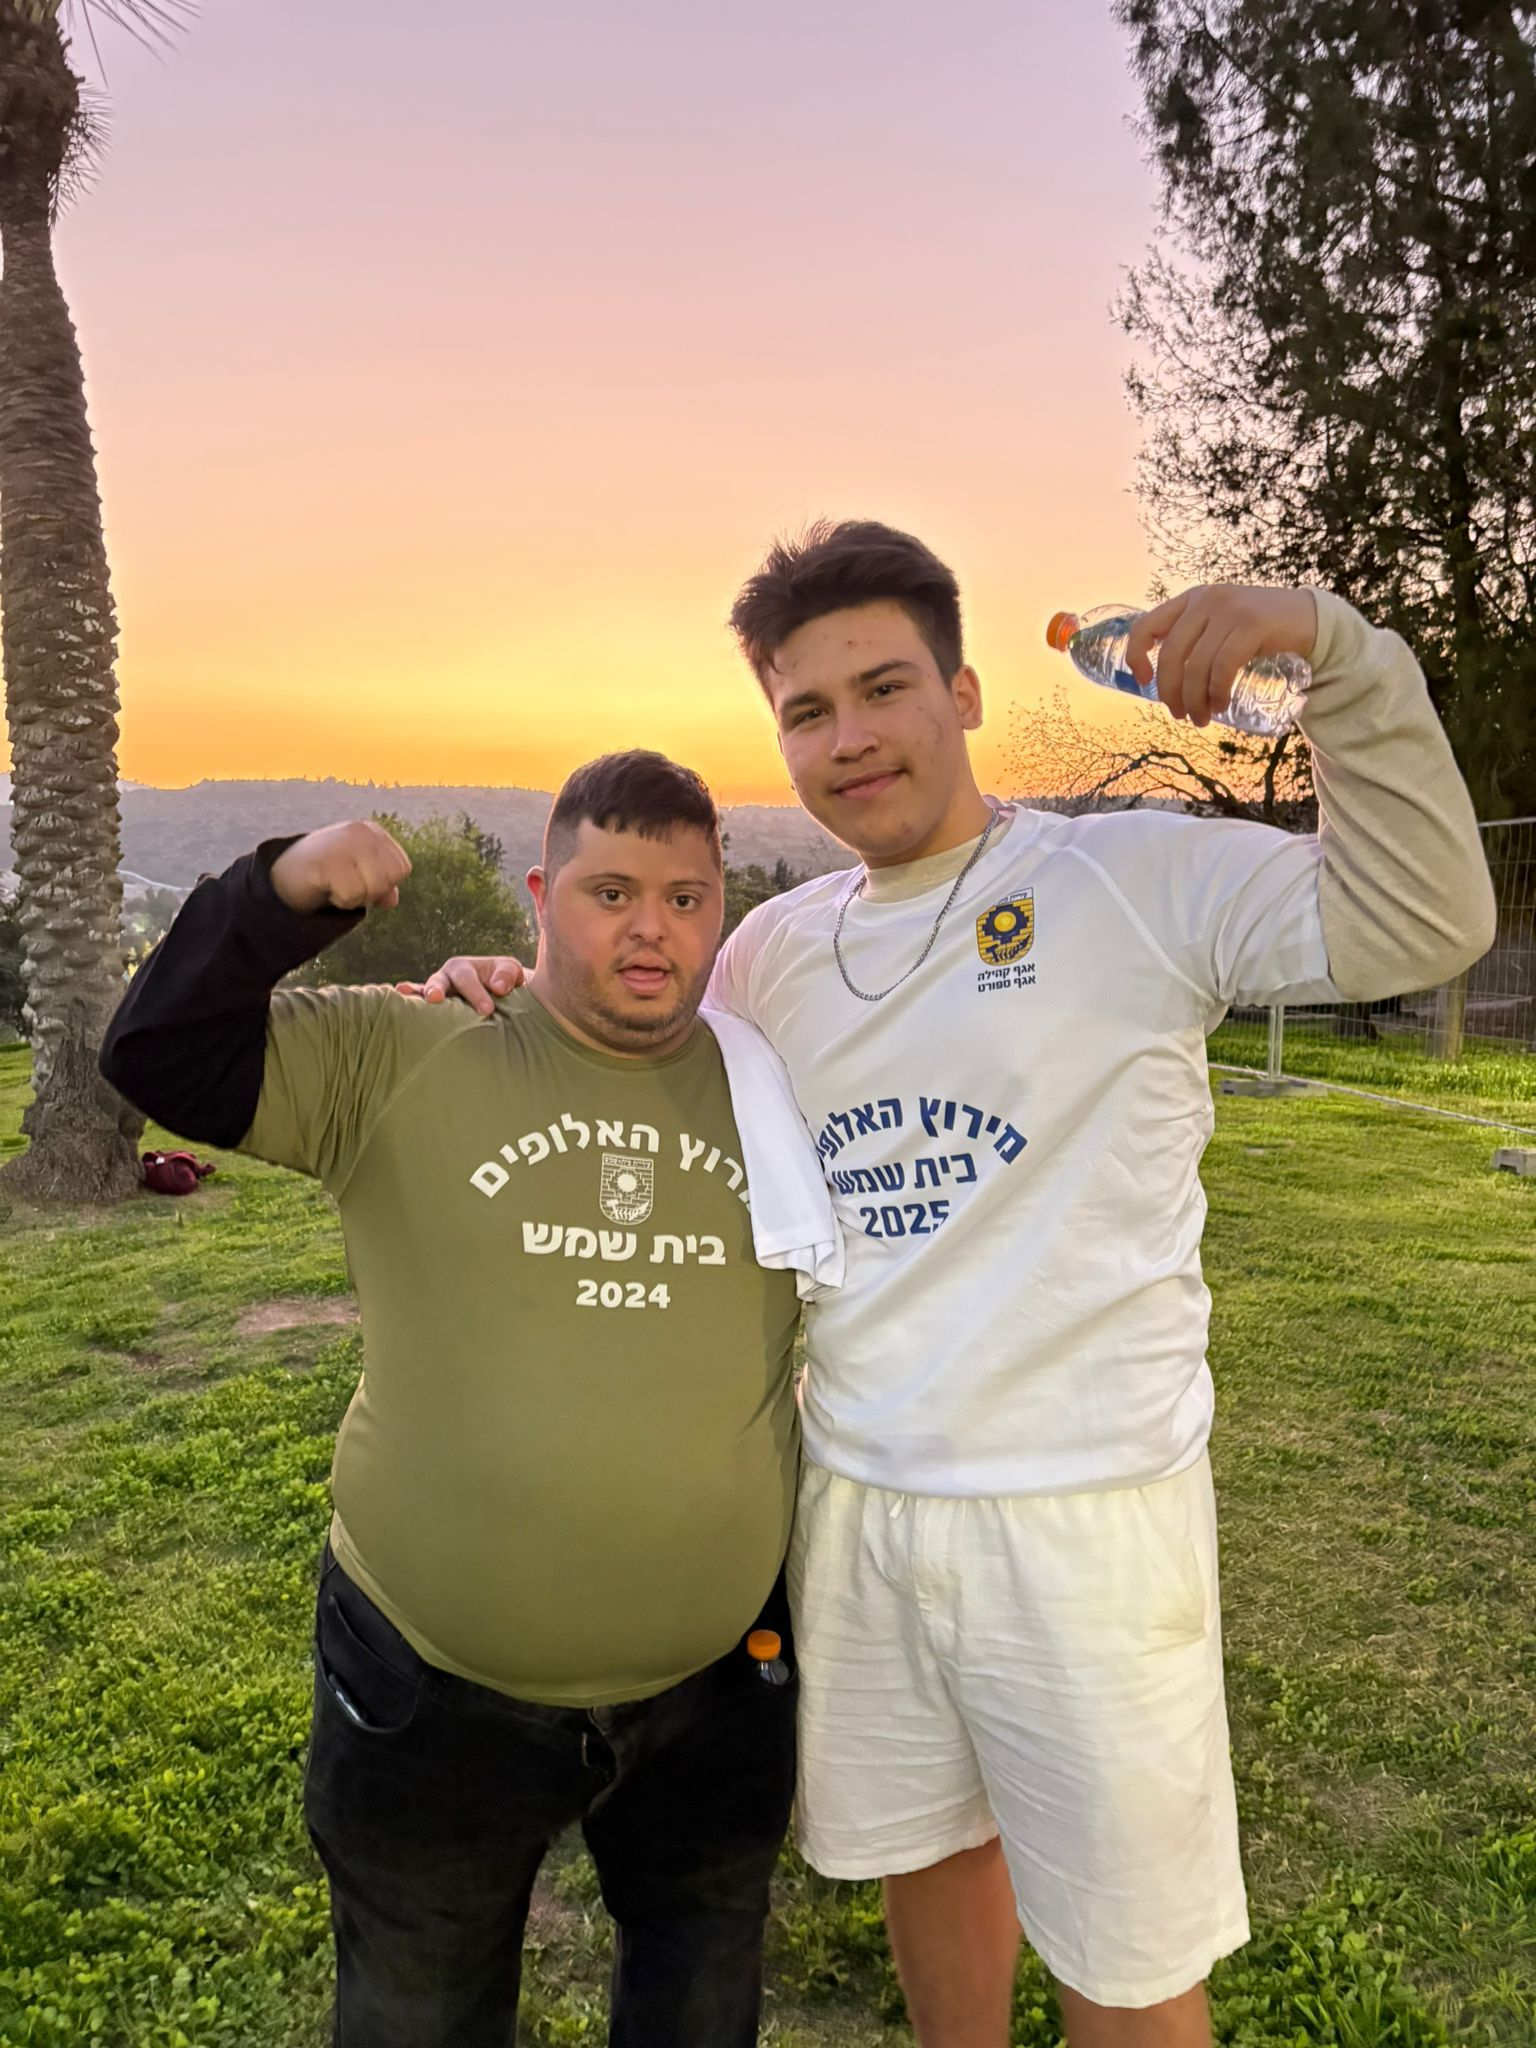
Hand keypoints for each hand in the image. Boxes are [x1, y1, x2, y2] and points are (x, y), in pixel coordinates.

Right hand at [269, 820, 410, 913]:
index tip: (359, 879)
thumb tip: (392, 900)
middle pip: (391, 878)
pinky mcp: (327, 862)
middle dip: (371, 891)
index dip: (384, 883)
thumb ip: (380, 882)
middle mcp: (361, 833)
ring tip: (335, 885)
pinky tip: (325, 887)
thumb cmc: (324, 872)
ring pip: (374, 887)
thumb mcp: (358, 873)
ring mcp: (344, 845)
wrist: (282, 873)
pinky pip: (352, 895)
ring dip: (355, 897)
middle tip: (346, 884)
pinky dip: (340, 900)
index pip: (402, 867)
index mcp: (372, 832)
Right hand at [394, 954, 525, 1017]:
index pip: (467, 979)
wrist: (500, 997)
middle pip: (439, 982)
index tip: (488, 1010)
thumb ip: (507, 974)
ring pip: (425, 993)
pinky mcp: (431, 1011)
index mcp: (463, 967)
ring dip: (419, 997)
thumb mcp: (510, 971)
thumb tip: (499, 987)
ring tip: (410, 998)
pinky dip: (409, 1003)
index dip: (476, 994)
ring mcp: (435, 994)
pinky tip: (399, 1000)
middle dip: (436, 989)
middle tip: (436, 999)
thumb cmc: (503, 981)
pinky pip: (417, 1006)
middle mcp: (444, 978)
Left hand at [1125, 585, 1316, 726]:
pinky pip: (1222, 666)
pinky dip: (1217, 691)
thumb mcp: (1220, 627)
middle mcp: (1206, 600)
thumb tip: (1163, 680)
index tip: (1144, 681)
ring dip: (1195, 700)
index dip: (1135, 656)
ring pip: (1196, 665)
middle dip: (1171, 692)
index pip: (1146, 625)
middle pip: (1171, 654)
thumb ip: (1194, 640)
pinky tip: (1220, 704)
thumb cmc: (1258, 630)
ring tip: (1202, 719)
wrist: (1307, 618)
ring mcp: (1229, 610)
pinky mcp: (1251, 624)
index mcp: (1191, 600)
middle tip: (1180, 715)